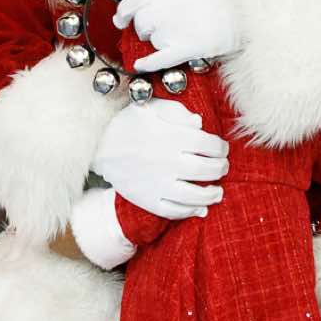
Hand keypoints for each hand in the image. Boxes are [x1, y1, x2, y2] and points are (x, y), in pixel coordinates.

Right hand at [90, 99, 228, 218]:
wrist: (97, 147)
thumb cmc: (127, 124)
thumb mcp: (149, 108)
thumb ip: (177, 111)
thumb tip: (200, 124)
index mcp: (171, 138)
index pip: (209, 146)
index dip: (221, 148)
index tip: (222, 148)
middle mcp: (168, 163)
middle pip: (207, 170)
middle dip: (221, 169)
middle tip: (223, 167)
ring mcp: (158, 185)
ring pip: (195, 195)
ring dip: (212, 194)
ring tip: (218, 192)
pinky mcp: (148, 200)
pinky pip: (174, 211)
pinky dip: (190, 212)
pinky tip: (200, 209)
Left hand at [114, 0, 241, 71]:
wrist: (243, 12)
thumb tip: (140, 7)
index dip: (123, 11)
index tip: (121, 19)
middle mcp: (166, 8)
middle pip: (141, 23)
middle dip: (144, 29)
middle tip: (156, 30)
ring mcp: (175, 29)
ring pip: (151, 40)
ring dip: (156, 41)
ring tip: (176, 36)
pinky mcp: (185, 48)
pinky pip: (158, 59)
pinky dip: (146, 63)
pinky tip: (140, 64)